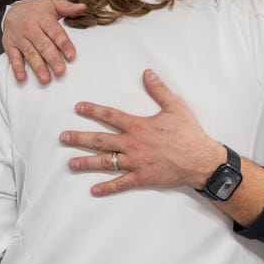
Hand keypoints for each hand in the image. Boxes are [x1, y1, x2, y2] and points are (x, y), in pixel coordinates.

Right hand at [3, 0, 86, 83]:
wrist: (13, 11)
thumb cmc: (36, 10)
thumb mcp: (52, 3)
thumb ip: (68, 7)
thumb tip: (83, 7)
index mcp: (43, 18)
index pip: (55, 32)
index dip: (64, 44)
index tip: (71, 56)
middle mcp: (31, 28)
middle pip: (43, 45)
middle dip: (52, 59)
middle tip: (60, 71)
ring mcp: (20, 38)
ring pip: (30, 54)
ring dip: (38, 67)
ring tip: (46, 79)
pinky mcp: (10, 45)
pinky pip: (13, 58)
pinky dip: (17, 68)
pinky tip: (22, 77)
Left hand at [61, 69, 223, 195]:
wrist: (200, 160)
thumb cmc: (188, 133)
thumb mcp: (175, 106)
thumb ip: (159, 90)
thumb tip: (147, 73)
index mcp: (138, 126)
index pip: (110, 116)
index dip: (93, 111)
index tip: (78, 108)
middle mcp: (132, 144)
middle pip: (100, 141)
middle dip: (79, 138)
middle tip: (63, 138)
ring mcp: (135, 163)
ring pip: (105, 162)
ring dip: (86, 162)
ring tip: (71, 163)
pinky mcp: (142, 178)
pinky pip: (120, 183)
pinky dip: (107, 187)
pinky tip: (94, 190)